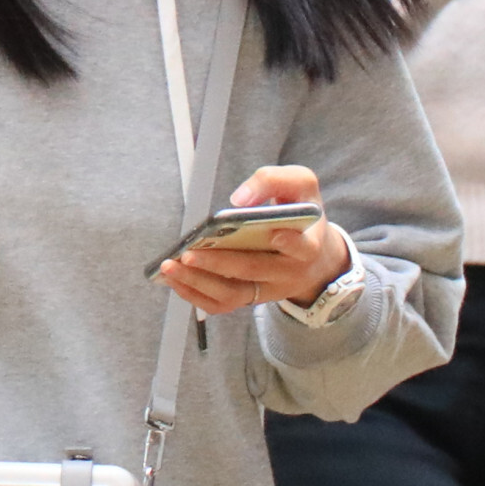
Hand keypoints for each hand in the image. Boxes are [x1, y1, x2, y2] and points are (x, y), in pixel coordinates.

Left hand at [161, 166, 353, 315]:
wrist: (315, 253)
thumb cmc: (299, 213)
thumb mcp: (301, 185)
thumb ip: (274, 181)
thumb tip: (239, 199)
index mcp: (308, 243)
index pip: (302, 247)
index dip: (289, 242)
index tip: (273, 233)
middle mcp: (289, 272)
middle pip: (254, 271)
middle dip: (218, 263)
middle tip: (188, 253)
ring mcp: (269, 289)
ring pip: (234, 294)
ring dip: (198, 282)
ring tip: (169, 266)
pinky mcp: (252, 297)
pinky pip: (222, 304)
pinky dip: (195, 294)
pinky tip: (173, 278)